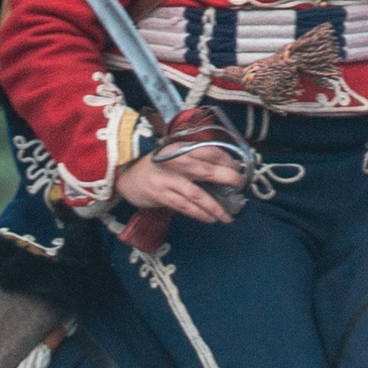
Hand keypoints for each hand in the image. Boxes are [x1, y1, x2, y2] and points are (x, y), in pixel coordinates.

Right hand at [113, 145, 244, 224]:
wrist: (127, 176)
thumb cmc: (157, 167)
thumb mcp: (175, 156)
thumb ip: (196, 160)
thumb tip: (226, 171)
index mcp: (181, 148)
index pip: (209, 151)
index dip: (227, 160)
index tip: (238, 169)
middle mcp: (175, 162)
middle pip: (206, 170)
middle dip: (227, 179)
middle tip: (240, 187)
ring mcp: (167, 180)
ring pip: (197, 194)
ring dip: (215, 207)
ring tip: (228, 216)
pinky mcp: (161, 195)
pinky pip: (185, 207)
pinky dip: (200, 214)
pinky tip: (210, 219)